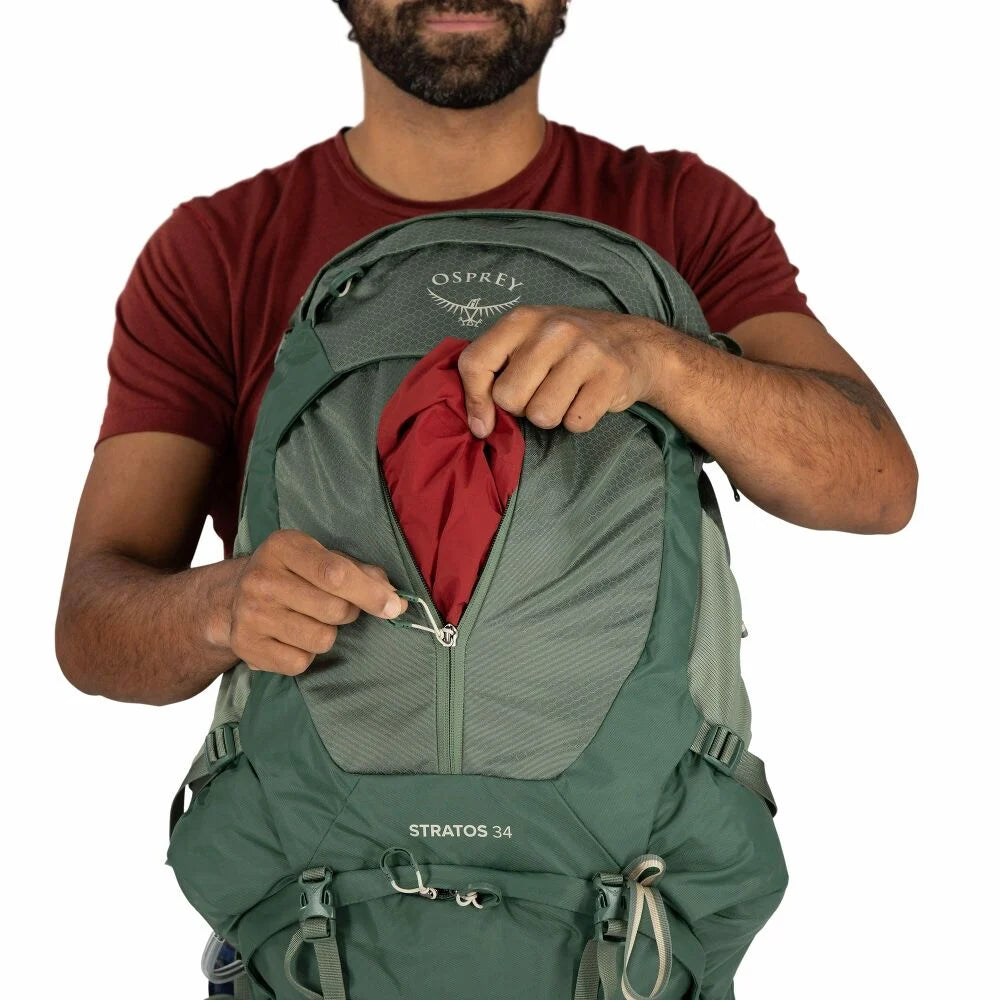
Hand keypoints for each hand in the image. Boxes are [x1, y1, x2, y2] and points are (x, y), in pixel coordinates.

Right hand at [227, 529, 406, 674]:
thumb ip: (360, 572)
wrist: (233, 598)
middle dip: (348, 612)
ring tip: (310, 620)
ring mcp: (251, 614)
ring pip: (321, 639)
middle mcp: (261, 579)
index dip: (370, 593)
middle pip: (334, 610)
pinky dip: (305, 655)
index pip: (336, 574)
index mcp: (284, 547)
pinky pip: (300, 663)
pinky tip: (292, 638)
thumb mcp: (322, 558)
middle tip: (336, 607)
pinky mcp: (246, 647)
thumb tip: (393, 599)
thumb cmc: (293, 574)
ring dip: (327, 634)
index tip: (393, 606)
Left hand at [456, 305, 667, 436]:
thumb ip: (495, 370)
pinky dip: (579, 420)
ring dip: (552, 416)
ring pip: (542, 415)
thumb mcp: (527, 342)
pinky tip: (587, 399)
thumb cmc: (568, 348)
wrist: (634, 342)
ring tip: (566, 395)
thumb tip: (479, 425)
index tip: (484, 422)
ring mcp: (585, 351)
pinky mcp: (611, 376)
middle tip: (541, 393)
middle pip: (508, 397)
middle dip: (522, 407)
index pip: (475, 362)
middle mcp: (552, 329)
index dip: (474, 400)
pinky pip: (576, 422)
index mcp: (522, 319)